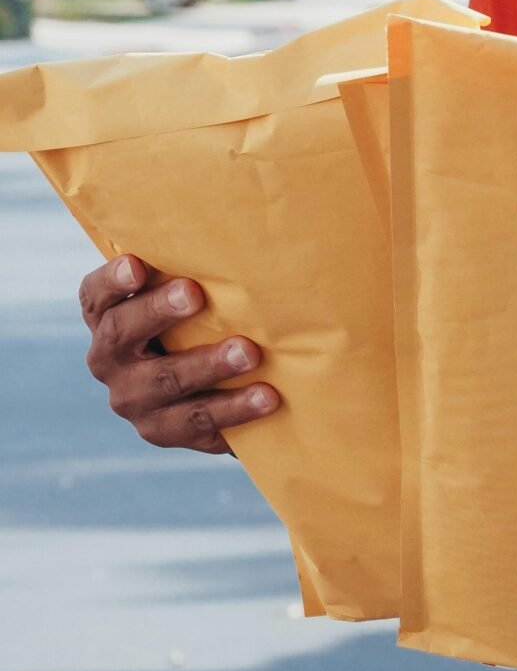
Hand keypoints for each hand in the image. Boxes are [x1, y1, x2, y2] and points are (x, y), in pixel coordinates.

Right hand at [80, 255, 279, 454]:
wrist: (208, 392)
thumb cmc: (197, 323)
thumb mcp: (184, 301)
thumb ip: (189, 274)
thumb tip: (240, 239)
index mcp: (106, 319)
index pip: (96, 296)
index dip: (112, 281)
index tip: (137, 265)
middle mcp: (109, 359)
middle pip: (122, 333)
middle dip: (158, 311)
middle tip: (195, 294)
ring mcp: (134, 400)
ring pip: (167, 381)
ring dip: (208, 365)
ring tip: (249, 352)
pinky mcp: (163, 431)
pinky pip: (199, 421)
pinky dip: (235, 409)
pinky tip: (267, 397)